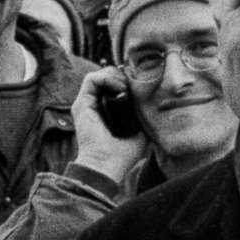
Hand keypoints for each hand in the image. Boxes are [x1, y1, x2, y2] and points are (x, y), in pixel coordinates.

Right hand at [69, 69, 150, 184]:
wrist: (107, 165)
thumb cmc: (123, 155)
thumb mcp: (140, 131)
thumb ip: (143, 117)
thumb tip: (157, 103)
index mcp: (106, 111)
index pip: (115, 84)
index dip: (127, 80)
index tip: (141, 84)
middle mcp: (94, 105)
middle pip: (108, 76)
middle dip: (123, 75)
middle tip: (135, 85)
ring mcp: (86, 104)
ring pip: (100, 75)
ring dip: (115, 76)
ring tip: (126, 88)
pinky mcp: (81, 104)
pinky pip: (91, 79)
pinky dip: (106, 78)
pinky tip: (119, 88)